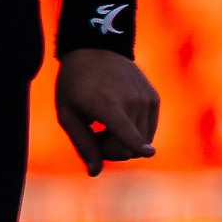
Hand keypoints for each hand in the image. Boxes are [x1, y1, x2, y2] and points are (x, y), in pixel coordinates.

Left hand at [55, 49, 158, 177]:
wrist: (95, 49)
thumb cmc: (74, 85)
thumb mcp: (67, 114)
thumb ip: (82, 144)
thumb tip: (95, 172)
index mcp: (106, 103)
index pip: (124, 128)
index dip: (136, 144)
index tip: (149, 153)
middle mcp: (131, 100)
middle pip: (129, 148)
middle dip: (111, 150)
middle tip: (94, 134)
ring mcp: (146, 98)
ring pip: (141, 142)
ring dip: (122, 141)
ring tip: (106, 123)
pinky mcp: (154, 98)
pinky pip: (148, 130)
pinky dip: (134, 132)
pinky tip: (119, 116)